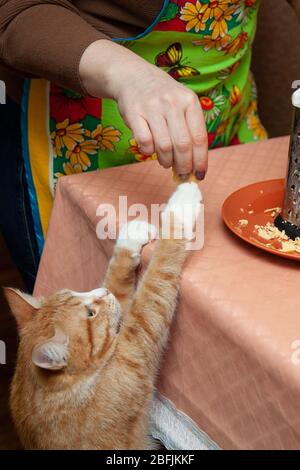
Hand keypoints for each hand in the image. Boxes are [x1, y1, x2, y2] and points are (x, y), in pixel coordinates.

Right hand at [79, 40, 207, 177]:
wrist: (133, 77)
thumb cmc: (162, 97)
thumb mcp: (181, 105)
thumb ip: (189, 130)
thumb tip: (193, 165)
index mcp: (189, 101)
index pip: (199, 138)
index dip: (200, 161)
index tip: (199, 175)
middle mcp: (172, 102)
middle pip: (183, 146)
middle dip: (184, 166)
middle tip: (182, 174)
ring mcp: (152, 107)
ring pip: (164, 147)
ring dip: (166, 161)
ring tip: (166, 162)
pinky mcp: (134, 113)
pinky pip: (144, 142)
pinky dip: (148, 152)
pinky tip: (150, 151)